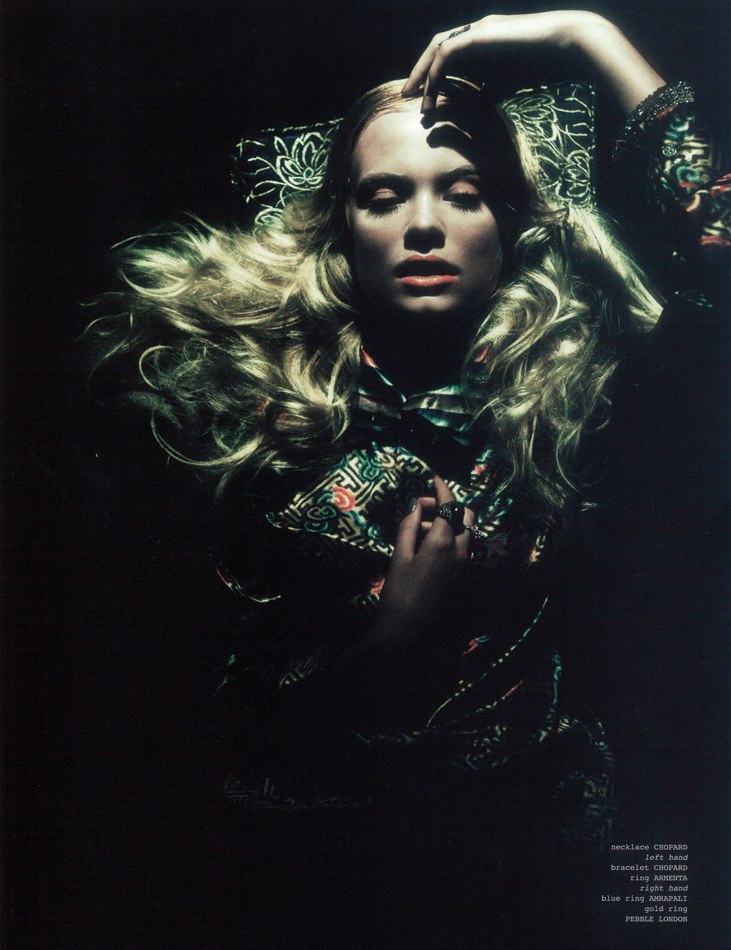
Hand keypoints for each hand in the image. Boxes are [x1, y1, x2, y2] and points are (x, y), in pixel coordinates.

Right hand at [367, 474, 474, 652]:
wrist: (408, 629)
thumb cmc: (398, 591)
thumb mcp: (399, 555)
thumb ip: (408, 527)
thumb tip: (415, 506)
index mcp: (443, 542)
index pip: (449, 505)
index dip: (442, 488)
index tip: (434, 477)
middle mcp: (459, 550)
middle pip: (465, 515)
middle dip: (447, 504)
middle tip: (421, 507)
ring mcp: (461, 562)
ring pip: (463, 530)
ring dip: (445, 520)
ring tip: (415, 527)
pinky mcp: (458, 572)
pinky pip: (459, 544)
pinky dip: (446, 534)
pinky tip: (423, 542)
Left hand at [402, 10, 663, 115]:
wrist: (566, 46)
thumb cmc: (544, 64)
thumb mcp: (509, 82)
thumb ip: (491, 88)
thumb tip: (479, 102)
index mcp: (484, 40)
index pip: (449, 55)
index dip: (433, 75)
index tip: (424, 98)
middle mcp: (477, 30)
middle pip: (437, 50)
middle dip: (420, 73)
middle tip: (406, 96)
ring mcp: (478, 29)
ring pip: (437, 49)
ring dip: (423, 74)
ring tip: (413, 98)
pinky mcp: (480, 34)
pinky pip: (447, 53)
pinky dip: (436, 73)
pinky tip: (431, 94)